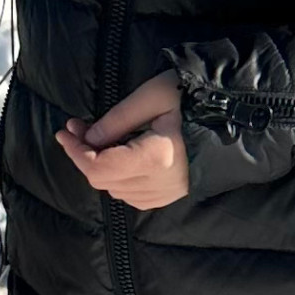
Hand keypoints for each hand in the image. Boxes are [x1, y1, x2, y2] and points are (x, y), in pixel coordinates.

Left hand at [56, 71, 189, 207]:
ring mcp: (168, 194)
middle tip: (78, 128)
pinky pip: (131, 196)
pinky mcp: (171, 196)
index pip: (99, 167)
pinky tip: (120, 158)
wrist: (230, 116)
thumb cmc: (192, 98)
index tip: (65, 131)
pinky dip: (118, 179)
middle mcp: (161, 183)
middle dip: (84, 155)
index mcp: (156, 158)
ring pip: (114, 190)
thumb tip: (86, 139)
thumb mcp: (151, 97)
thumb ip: (116, 120)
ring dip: (100, 167)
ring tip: (99, 139)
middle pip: (103, 180)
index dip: (76, 151)